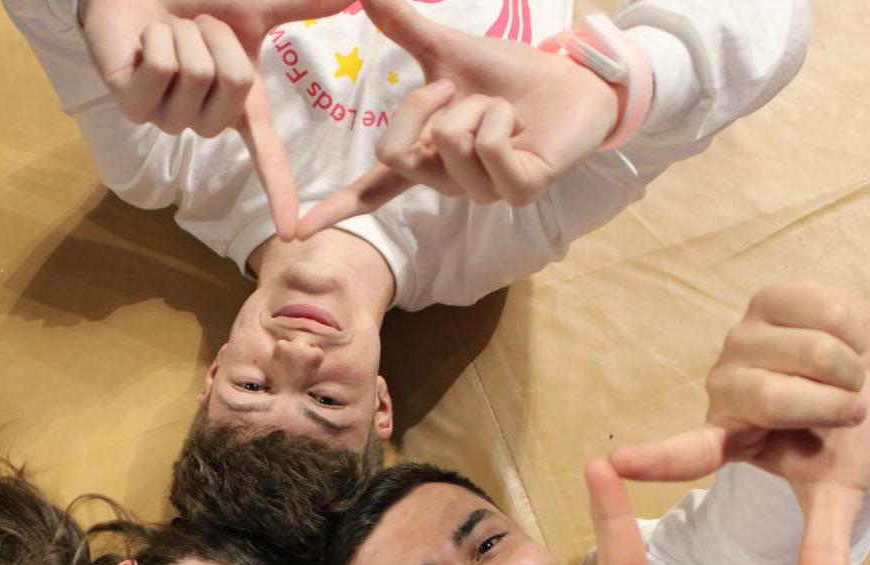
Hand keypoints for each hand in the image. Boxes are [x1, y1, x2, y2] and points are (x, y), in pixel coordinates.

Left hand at [81, 0, 352, 238]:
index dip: (280, 192)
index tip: (291, 232)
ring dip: (186, 35)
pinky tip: (144, 40)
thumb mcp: (257, 6)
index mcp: (240, 107)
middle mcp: (204, 121)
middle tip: (199, 27)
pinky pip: (162, 68)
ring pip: (197, 75)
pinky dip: (157, 37)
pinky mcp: (132, 106)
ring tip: (172, 31)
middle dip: (219, 39)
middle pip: (235, 85)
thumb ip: (305, 5)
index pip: (267, 156)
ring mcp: (168, 118)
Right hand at [296, 0, 617, 237]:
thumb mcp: (447, 52)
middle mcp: (448, 183)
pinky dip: (499, 119)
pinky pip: (487, 152)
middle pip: (397, 154)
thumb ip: (405, 28)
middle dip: (423, 105)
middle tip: (458, 91)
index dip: (335, 208)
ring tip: (500, 109)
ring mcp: (483, 193)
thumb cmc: (512, 75)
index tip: (296, 230)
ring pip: (447, 147)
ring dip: (475, 109)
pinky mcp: (518, 193)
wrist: (573, 80)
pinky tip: (517, 122)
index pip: (373, 189)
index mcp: (426, 158)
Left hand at [609, 283, 869, 564]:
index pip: (686, 454)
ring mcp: (739, 344)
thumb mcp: (835, 488)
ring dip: (844, 371)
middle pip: (772, 398)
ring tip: (845, 377)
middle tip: (845, 408)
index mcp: (730, 438)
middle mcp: (723, 391)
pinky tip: (840, 338)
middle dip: (827, 404)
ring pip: (802, 357)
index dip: (653, 460)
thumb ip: (820, 546)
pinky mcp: (764, 300)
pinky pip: (817, 317)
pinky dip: (847, 332)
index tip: (609, 465)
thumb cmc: (845, 431)